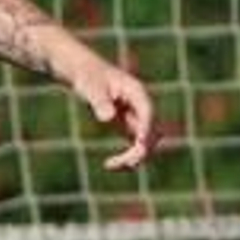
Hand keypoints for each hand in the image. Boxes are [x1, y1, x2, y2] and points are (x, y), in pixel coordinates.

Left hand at [67, 56, 158, 170]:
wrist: (86, 74)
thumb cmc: (89, 76)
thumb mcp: (91, 86)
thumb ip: (100, 101)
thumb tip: (108, 117)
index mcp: (137, 92)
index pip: (148, 112)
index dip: (146, 128)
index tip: (139, 143)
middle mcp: (142, 107)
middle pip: (152, 132)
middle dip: (142, 148)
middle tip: (124, 162)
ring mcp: (137, 118)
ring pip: (146, 143)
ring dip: (134, 157)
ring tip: (111, 165)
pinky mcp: (129, 128)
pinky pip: (135, 147)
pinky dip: (126, 157)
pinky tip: (109, 164)